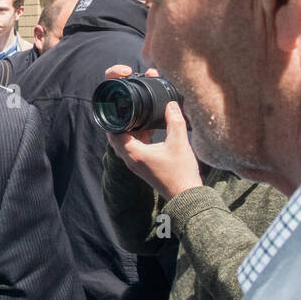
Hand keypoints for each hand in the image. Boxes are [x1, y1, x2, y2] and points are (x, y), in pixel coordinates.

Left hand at [104, 65, 204, 200]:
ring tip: (139, 114)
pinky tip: (149, 128)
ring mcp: (135, 163)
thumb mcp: (179, 143)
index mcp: (133, 153)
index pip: (113, 132)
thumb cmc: (181, 172)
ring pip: (125, 142)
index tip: (119, 106)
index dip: (114, 117)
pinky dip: (137, 137)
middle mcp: (130, 159)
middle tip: (129, 107)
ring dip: (129, 129)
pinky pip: (134, 148)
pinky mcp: (143, 166)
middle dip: (121, 121)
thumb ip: (174, 121)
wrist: (186, 196)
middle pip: (117, 136)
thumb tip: (171, 103)